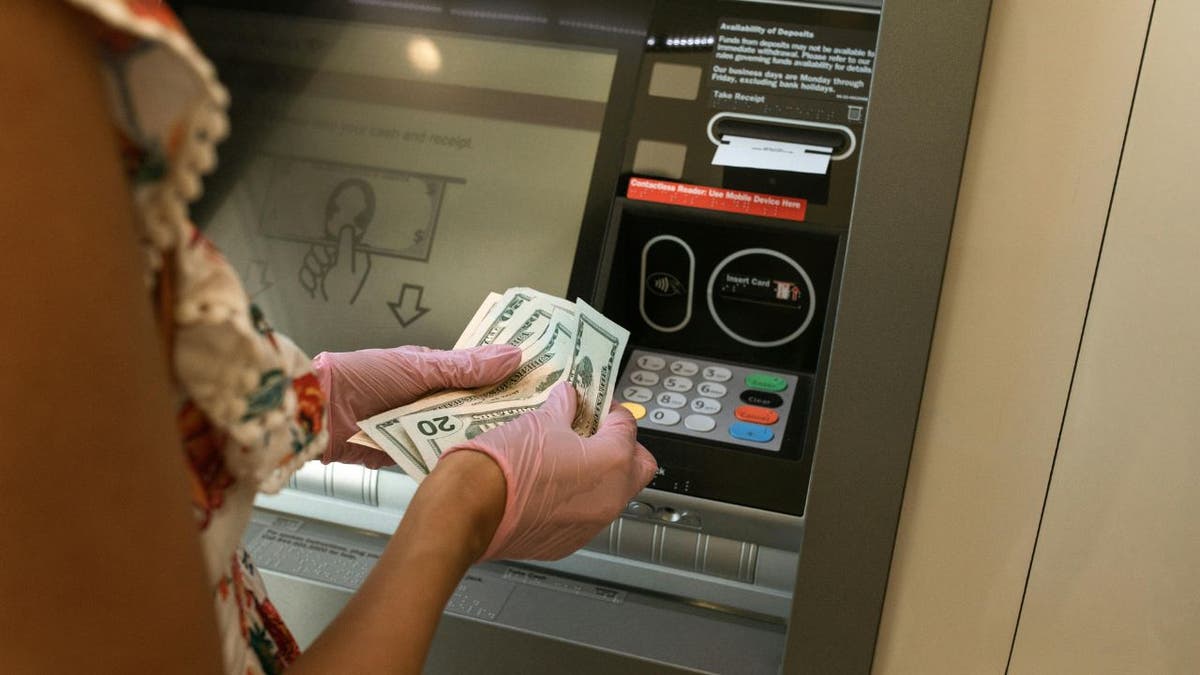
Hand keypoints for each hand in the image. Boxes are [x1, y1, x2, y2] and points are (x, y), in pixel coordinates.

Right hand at [299, 226, 370, 302]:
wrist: (334, 316)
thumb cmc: (344, 293)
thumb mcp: (346, 268)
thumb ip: (345, 247)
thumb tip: (348, 226)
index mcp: (351, 255)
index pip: (334, 238)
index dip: (327, 245)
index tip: (329, 256)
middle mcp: (338, 260)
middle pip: (319, 247)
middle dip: (319, 259)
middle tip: (325, 268)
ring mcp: (326, 269)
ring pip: (310, 258)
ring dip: (313, 270)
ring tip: (320, 280)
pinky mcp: (315, 277)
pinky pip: (305, 270)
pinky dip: (308, 279)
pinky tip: (315, 287)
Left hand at [313, 344, 522, 466]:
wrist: (315, 414)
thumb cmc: (360, 377)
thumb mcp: (419, 367)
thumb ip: (465, 367)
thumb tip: (510, 355)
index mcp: (433, 371)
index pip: (479, 374)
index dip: (507, 379)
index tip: (538, 384)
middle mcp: (428, 399)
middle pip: (473, 407)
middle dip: (498, 413)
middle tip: (535, 420)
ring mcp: (418, 426)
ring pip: (458, 433)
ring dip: (476, 439)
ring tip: (512, 445)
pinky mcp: (406, 452)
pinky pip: (437, 456)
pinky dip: (452, 459)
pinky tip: (475, 464)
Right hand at [439, 382, 657, 560]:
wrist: (469, 508)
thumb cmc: (504, 465)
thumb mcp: (539, 421)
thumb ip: (564, 409)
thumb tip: (569, 399)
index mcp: (612, 462)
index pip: (629, 427)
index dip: (612, 412)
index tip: (597, 407)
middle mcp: (609, 498)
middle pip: (638, 467)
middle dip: (623, 448)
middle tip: (597, 432)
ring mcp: (590, 526)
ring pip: (613, 496)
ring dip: (601, 476)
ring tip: (568, 458)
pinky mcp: (568, 544)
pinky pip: (585, 518)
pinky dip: (576, 502)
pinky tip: (550, 487)